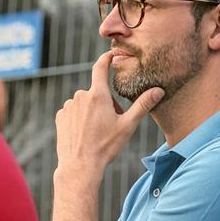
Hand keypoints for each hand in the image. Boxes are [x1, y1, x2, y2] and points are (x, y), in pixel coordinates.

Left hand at [55, 51, 163, 178]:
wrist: (80, 166)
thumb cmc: (105, 147)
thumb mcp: (128, 126)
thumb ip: (142, 106)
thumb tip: (159, 90)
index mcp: (98, 95)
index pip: (100, 67)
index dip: (106, 58)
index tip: (111, 54)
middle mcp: (80, 96)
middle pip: (96, 93)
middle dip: (105, 103)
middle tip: (111, 123)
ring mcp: (68, 107)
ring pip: (84, 104)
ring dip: (91, 112)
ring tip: (96, 132)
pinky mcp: (60, 117)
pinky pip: (72, 112)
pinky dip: (79, 119)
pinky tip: (83, 134)